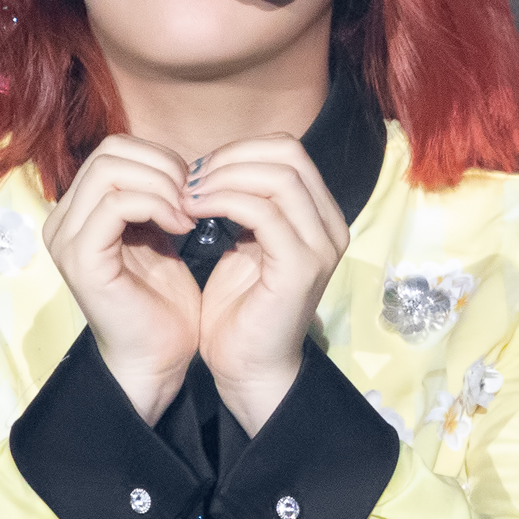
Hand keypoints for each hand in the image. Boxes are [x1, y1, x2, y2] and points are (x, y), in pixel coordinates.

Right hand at [42, 136, 199, 423]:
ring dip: (162, 185)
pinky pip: (116, 204)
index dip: (161, 158)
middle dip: (163, 166)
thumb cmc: (163, 302)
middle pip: (110, 152)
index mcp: (80, 211)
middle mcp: (63, 220)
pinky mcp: (81, 258)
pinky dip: (157, 205)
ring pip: (110, 171)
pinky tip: (183, 228)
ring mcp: (66, 238)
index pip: (114, 150)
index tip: (195, 190)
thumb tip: (178, 163)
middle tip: (194, 199)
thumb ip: (156, 199)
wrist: (158, 357)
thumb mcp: (160, 237)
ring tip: (189, 215)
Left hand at [187, 136, 351, 434]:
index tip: (199, 173)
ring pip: (278, 177)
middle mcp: (330, 227)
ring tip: (188, 195)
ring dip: (223, 178)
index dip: (240, 150)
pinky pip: (264, 212)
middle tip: (191, 179)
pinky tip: (193, 211)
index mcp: (320, 218)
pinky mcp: (300, 268)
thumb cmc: (241, 310)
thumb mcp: (245, 244)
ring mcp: (320, 247)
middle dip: (231, 157)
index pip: (289, 151)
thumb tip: (220, 166)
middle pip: (288, 153)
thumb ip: (246, 205)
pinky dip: (223, 202)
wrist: (248, 367)